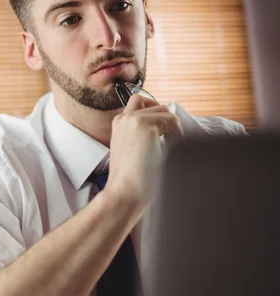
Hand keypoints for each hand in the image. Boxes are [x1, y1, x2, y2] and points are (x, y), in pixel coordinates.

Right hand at [106, 94, 182, 212]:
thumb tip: (167, 124)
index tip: (160, 132)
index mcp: (119, 123)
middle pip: (155, 103)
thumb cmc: (131, 179)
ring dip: (172, 127)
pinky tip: (169, 150)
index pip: (140, 102)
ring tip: (167, 148)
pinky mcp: (145, 127)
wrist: (124, 193)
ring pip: (165, 110)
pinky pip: (173, 121)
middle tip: (167, 140)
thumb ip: (142, 133)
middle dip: (166, 119)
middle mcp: (124, 118)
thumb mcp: (132, 149)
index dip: (155, 114)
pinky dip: (177, 134)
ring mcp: (134, 120)